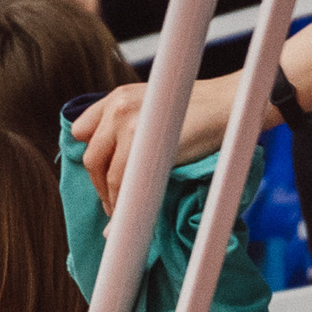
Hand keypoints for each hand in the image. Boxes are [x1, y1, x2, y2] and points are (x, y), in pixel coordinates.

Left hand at [73, 72, 235, 213]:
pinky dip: (125, 202)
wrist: (229, 106)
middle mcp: (117, 107)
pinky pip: (123, 182)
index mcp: (117, 97)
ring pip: (105, 174)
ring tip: (123, 214)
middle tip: (113, 203)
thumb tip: (111, 172)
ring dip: (111, 199)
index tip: (103, 176)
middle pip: (91, 157)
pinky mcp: (141, 143)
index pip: (82, 131)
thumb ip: (129, 127)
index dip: (93, 157)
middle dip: (99, 185)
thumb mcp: (155, 108)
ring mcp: (127, 123)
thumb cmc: (199, 112)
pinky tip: (134, 212)